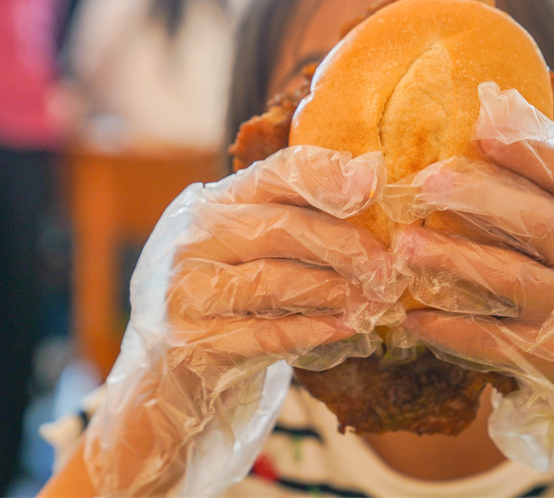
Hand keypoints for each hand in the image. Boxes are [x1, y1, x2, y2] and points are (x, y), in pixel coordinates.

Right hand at [84, 146, 400, 496]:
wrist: (165, 378)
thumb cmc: (225, 305)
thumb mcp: (249, 254)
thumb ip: (293, 226)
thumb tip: (373, 199)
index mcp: (213, 204)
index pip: (274, 174)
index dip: (326, 175)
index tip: (371, 186)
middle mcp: (193, 240)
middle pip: (282, 227)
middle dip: (345, 245)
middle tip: (389, 265)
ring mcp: (186, 291)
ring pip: (275, 280)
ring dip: (336, 290)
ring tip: (376, 299)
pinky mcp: (191, 342)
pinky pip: (264, 334)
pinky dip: (312, 330)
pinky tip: (347, 329)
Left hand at [382, 82, 553, 496]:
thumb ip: (548, 185)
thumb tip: (497, 104)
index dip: (531, 149)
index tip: (481, 127)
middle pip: (541, 221)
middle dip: (483, 198)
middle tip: (425, 183)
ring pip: (515, 279)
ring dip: (456, 261)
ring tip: (406, 246)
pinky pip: (497, 342)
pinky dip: (453, 331)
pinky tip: (413, 318)